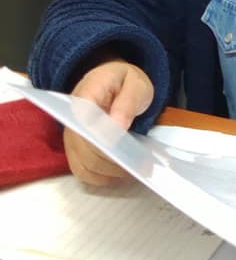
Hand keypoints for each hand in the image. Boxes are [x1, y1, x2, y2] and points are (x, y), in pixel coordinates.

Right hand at [63, 60, 153, 185]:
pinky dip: (102, 177)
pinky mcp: (76, 151)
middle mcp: (71, 122)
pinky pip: (85, 172)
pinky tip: (122, 172)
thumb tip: (117, 126)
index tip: (127, 151)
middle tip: (140, 165)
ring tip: (135, 169)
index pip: (86, 127)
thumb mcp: (135, 84)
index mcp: (84, 99)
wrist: (111, 81)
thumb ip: (127, 102)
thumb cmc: (124, 82)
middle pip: (85, 152)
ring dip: (109, 172)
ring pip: (84, 167)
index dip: (104, 143)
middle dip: (113, 162)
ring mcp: (71, 139)